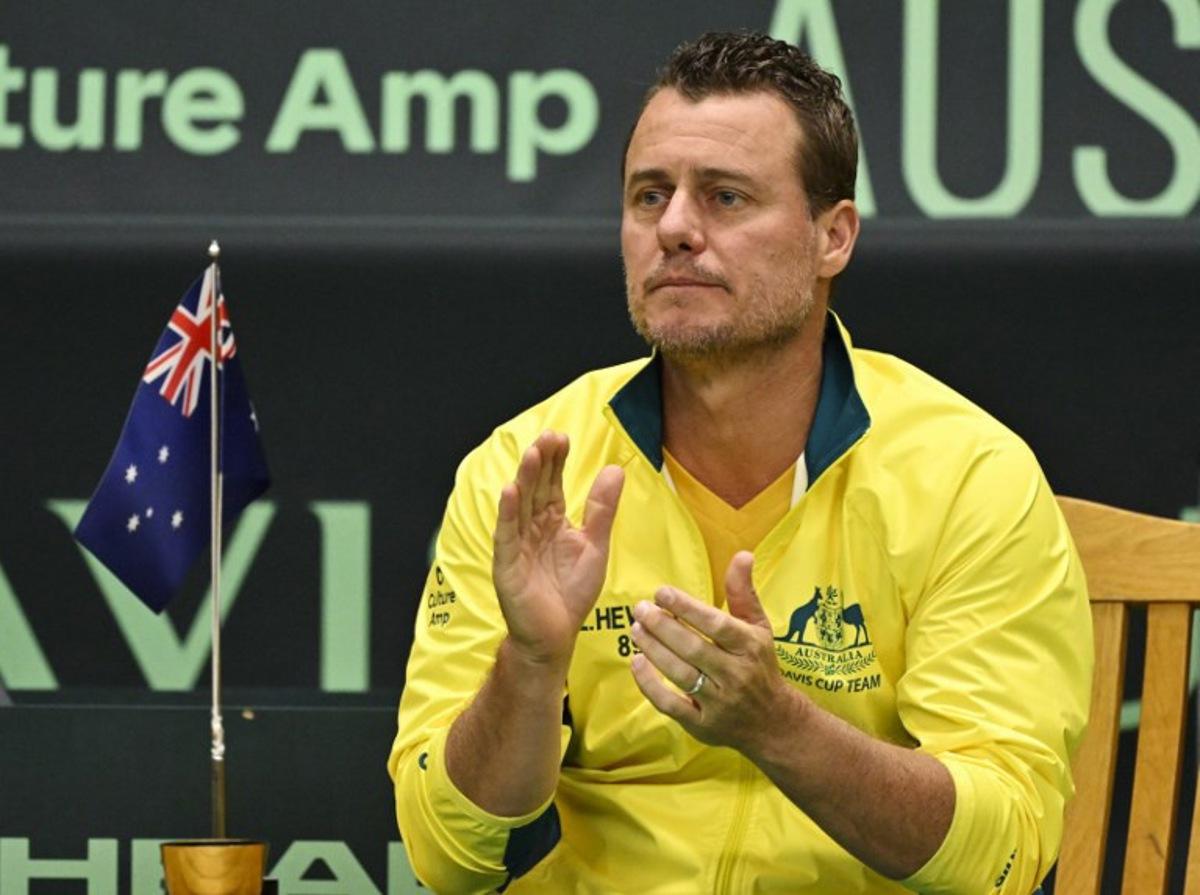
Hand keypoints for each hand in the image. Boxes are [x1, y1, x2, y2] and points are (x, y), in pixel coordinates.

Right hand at [493, 430, 624, 669]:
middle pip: (535, 488)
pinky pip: (506, 534)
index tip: (562, 437)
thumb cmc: (572, 592)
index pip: (552, 483)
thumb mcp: (595, 545)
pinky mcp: (507, 564)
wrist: (556, 635)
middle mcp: (531, 527)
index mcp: (551, 521)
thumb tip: (615, 469)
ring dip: (525, 479)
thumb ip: (602, 509)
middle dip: (541, 462)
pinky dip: (507, 512)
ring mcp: (517, 544)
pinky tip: (509, 490)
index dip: (556, 461)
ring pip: (520, 505)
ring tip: (532, 454)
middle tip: (548, 436)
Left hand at [629, 551, 803, 755]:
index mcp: (750, 647)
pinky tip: (636, 662)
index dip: (686, 607)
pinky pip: (670, 704)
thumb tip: (743, 554)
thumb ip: (743, 592)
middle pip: (693, 648)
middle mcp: (736, 675)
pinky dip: (650, 684)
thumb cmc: (760, 665)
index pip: (716, 625)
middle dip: (662, 626)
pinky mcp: (702, 725)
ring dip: (653, 650)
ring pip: (680, 674)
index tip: (661, 592)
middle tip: (640, 608)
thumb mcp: (758, 628)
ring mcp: (719, 702)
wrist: (773, 722)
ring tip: (635, 629)